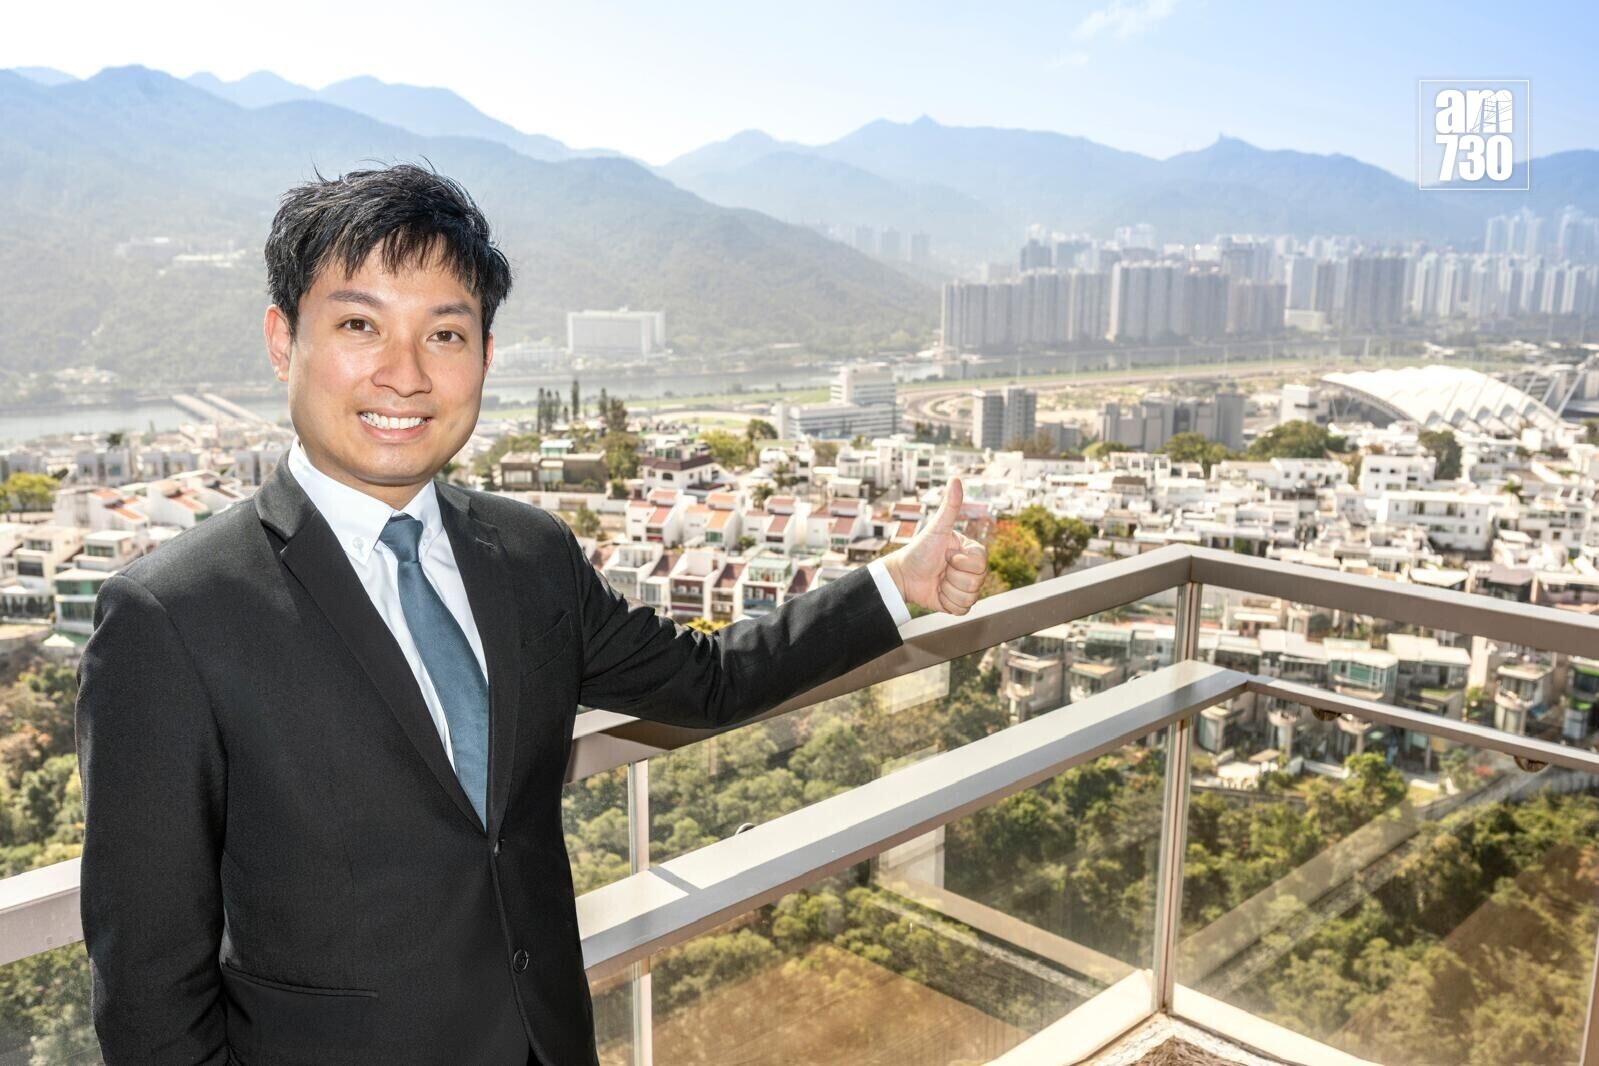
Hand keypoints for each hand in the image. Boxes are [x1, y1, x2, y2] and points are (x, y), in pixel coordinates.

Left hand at [881, 478, 987, 615]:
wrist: (902, 577)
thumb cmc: (919, 550)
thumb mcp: (936, 529)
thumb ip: (949, 507)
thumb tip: (956, 479)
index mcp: (972, 552)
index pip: (981, 563)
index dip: (961, 563)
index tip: (946, 556)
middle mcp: (972, 570)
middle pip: (977, 582)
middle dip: (953, 577)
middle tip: (940, 569)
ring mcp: (966, 587)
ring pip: (971, 597)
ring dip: (948, 590)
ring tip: (937, 581)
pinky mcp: (958, 603)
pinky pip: (963, 609)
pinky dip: (947, 603)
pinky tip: (938, 593)